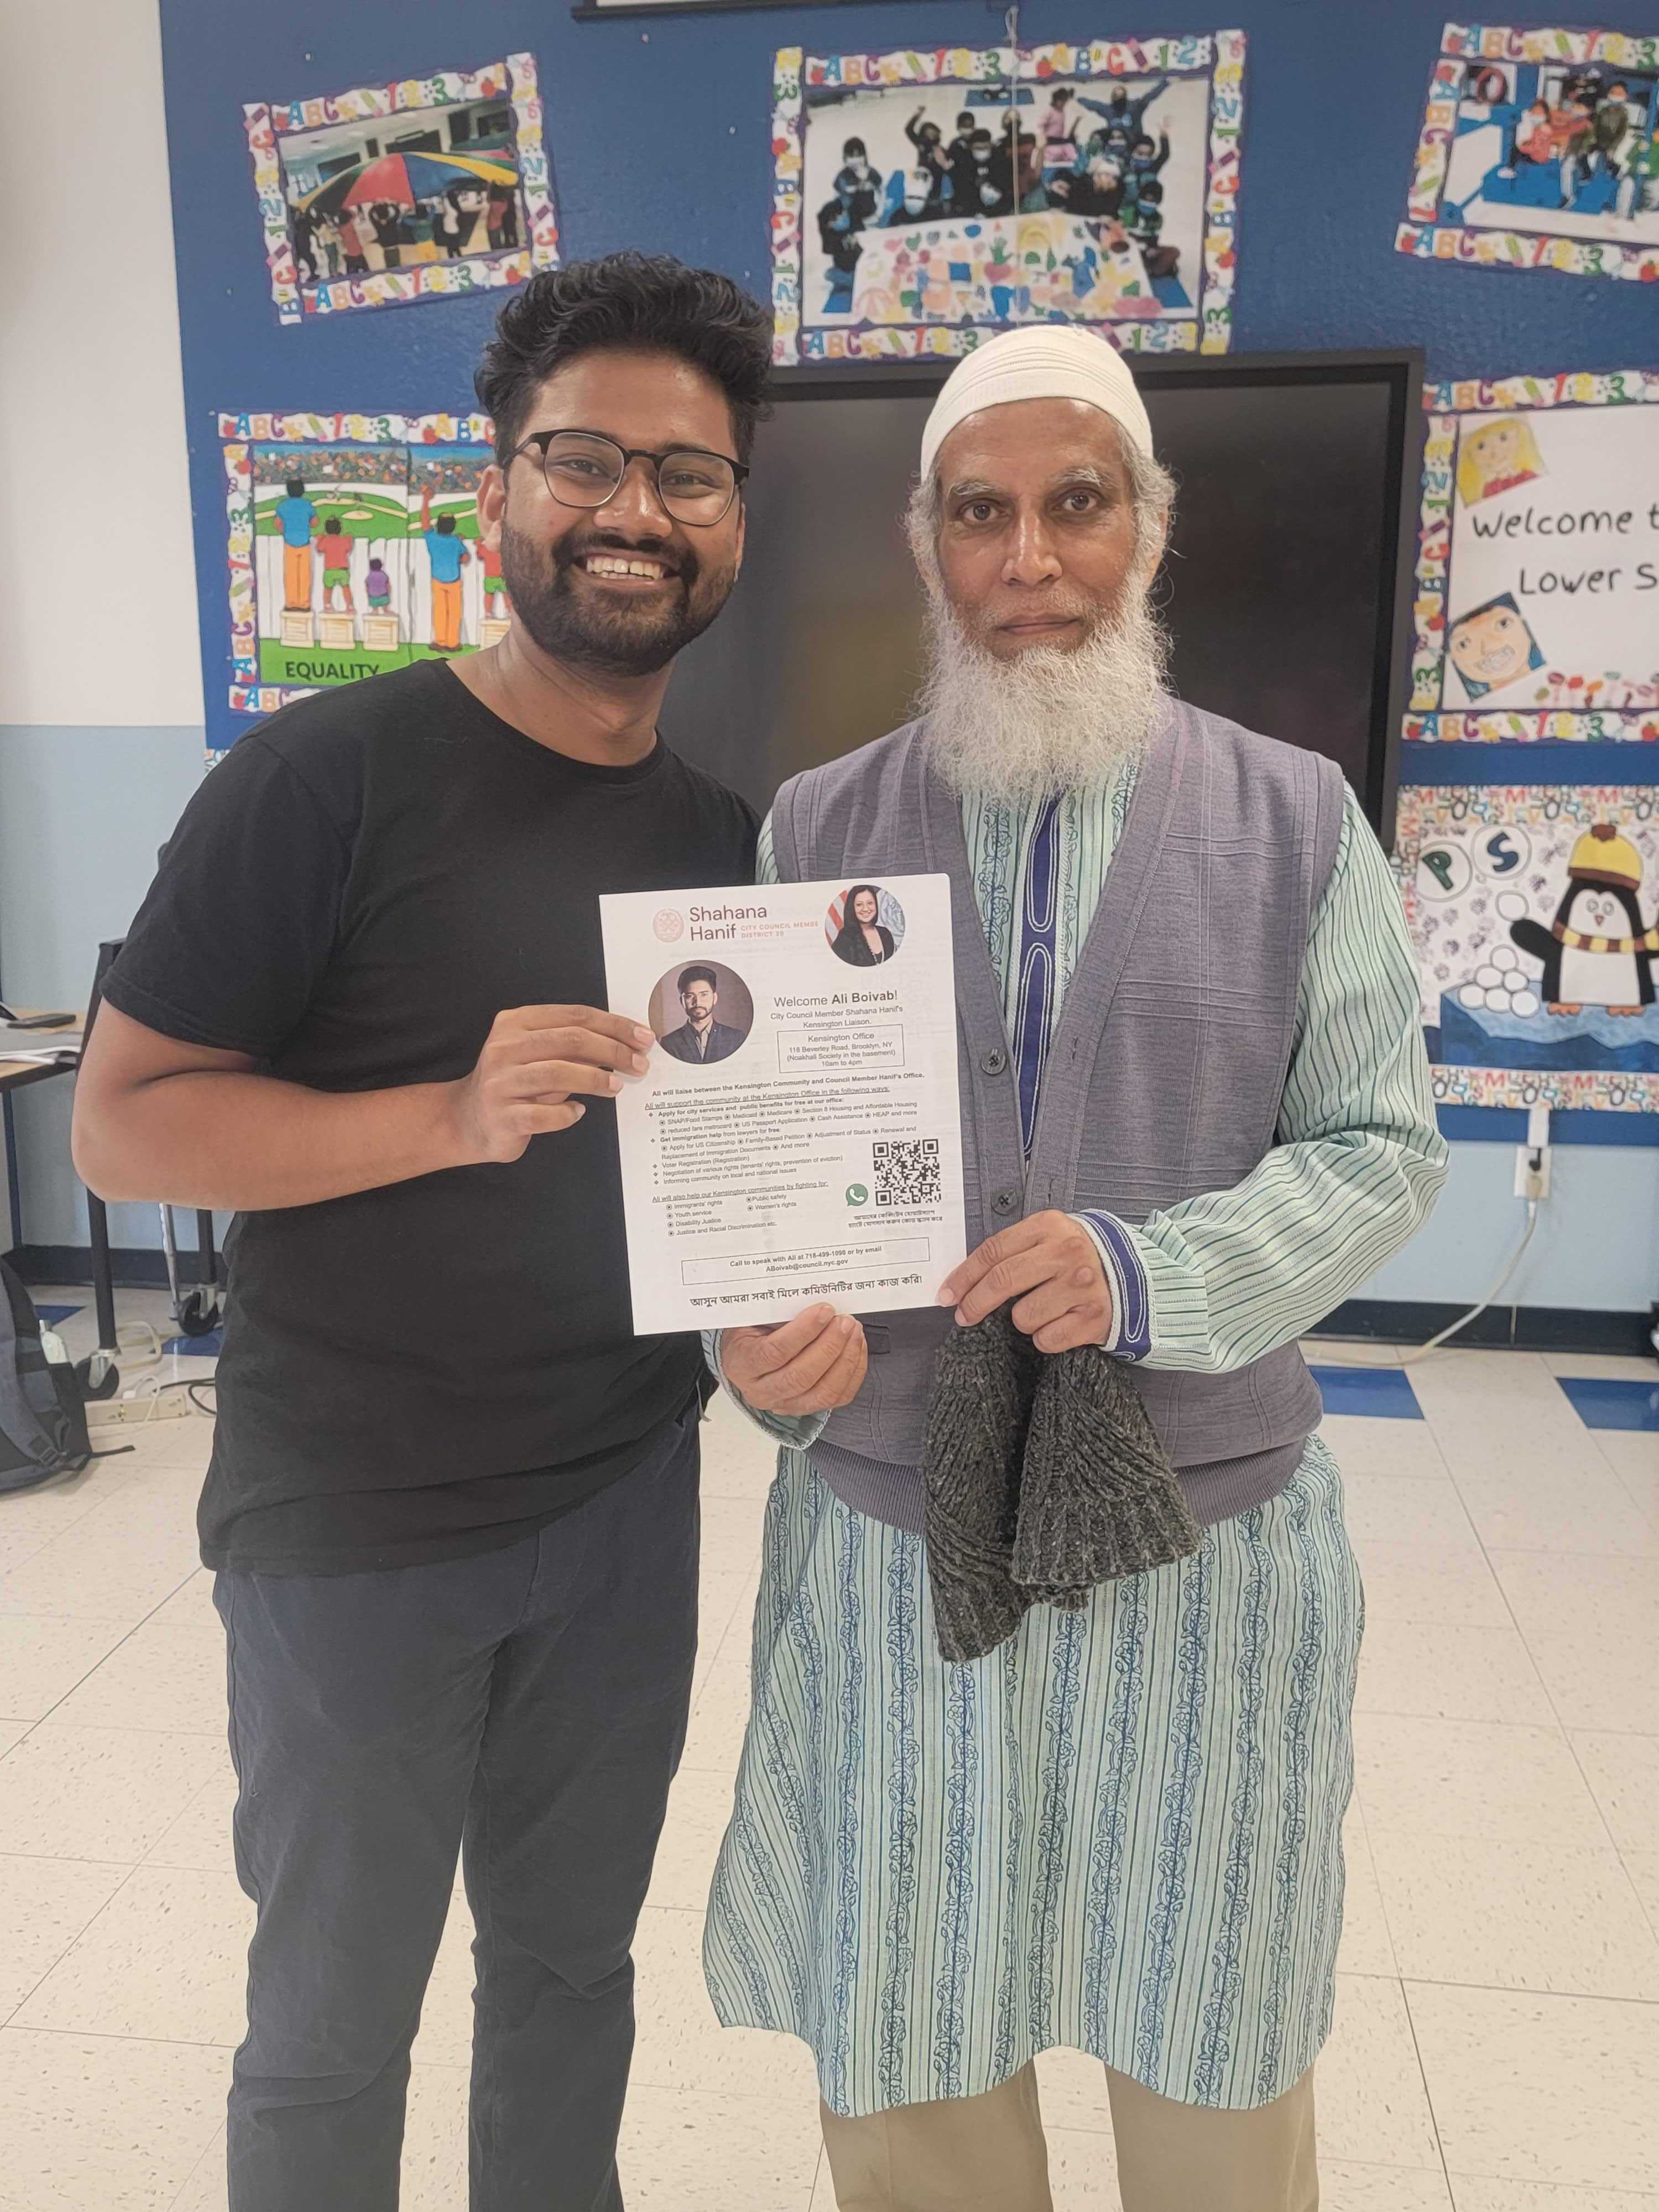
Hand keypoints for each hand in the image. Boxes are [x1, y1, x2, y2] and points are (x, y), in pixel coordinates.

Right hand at [448, 1004, 653, 1163]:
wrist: (468, 1119)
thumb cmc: (516, 1083)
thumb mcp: (540, 1055)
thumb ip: (574, 1046)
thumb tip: (627, 1044)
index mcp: (515, 1023)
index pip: (575, 1016)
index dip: (614, 1025)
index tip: (642, 1037)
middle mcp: (504, 1048)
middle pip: (571, 1040)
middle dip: (613, 1050)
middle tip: (639, 1063)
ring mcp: (500, 1082)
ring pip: (558, 1073)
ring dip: (596, 1079)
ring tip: (617, 1087)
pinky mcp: (501, 1116)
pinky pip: (543, 1115)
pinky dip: (566, 1113)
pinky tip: (578, 1111)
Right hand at [719, 1306, 867, 1415]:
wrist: (747, 1356)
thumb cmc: (753, 1332)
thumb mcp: (754, 1317)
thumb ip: (778, 1311)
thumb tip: (816, 1303)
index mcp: (744, 1364)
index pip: (774, 1353)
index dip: (803, 1331)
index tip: (825, 1310)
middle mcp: (762, 1391)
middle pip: (801, 1377)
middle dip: (830, 1346)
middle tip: (845, 1321)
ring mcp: (786, 1404)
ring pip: (823, 1392)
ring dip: (845, 1359)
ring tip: (854, 1331)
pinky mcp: (809, 1407)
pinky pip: (838, 1396)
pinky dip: (853, 1372)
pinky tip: (856, 1347)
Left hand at [937, 1210, 1112, 1353]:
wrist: (1134, 1278)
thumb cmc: (1078, 1259)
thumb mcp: (1049, 1239)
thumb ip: (1012, 1251)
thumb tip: (964, 1282)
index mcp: (1050, 1226)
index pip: (994, 1251)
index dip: (964, 1276)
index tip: (946, 1295)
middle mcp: (1068, 1253)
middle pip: (1002, 1280)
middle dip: (975, 1303)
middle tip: (964, 1316)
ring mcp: (1082, 1285)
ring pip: (1023, 1317)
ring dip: (1023, 1321)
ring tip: (1042, 1310)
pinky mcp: (1094, 1318)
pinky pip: (1047, 1339)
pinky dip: (1047, 1338)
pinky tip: (1060, 1324)